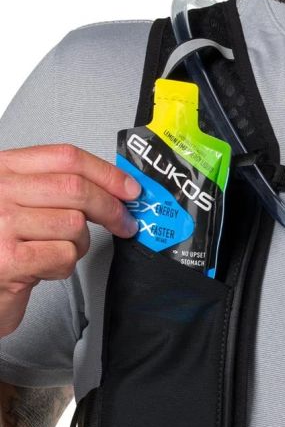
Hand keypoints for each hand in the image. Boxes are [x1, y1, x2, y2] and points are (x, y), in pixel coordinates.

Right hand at [0, 143, 140, 336]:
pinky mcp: (9, 259)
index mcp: (3, 170)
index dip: (107, 174)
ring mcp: (0, 223)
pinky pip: (65, 255)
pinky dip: (63, 266)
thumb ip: (56, 189)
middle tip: (125, 224)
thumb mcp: (20, 205)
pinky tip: (43, 268)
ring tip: (56, 252)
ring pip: (74, 224)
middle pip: (76, 188)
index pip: (66, 158)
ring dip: (79, 244)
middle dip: (111, 209)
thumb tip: (117, 188)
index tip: (130, 189)